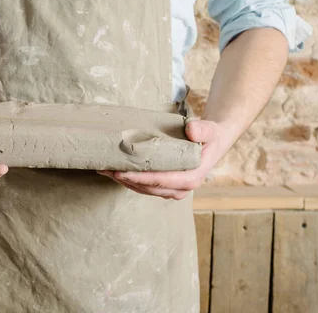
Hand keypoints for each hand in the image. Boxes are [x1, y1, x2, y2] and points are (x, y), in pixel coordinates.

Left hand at [98, 120, 232, 199]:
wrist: (212, 143)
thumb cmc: (209, 136)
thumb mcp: (210, 129)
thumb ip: (203, 129)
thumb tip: (191, 130)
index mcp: (191, 177)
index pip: (162, 181)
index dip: (141, 178)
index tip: (122, 172)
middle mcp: (181, 188)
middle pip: (149, 188)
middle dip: (126, 180)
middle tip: (106, 169)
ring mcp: (172, 189)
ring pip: (144, 189)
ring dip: (124, 181)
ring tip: (105, 170)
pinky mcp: (164, 186)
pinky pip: (144, 186)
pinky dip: (128, 180)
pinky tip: (114, 171)